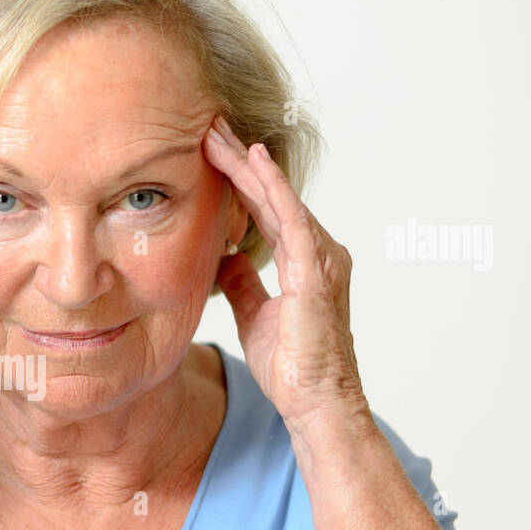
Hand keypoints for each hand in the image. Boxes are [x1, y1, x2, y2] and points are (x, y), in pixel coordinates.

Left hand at [203, 114, 367, 435]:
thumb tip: (225, 259)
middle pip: (272, 194)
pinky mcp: (316, 272)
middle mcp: (318, 252)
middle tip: (209, 126)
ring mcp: (321, 259)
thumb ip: (244, 283)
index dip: (238, 179)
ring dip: (249, 164)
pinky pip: (291, 219)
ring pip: (279, 198)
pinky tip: (254, 161)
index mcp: (305, 260)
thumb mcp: (255, 316)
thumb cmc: (292, 366)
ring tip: (218, 135)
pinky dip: (272, 187)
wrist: (315, 403)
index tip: (210, 152)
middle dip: (239, 160)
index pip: (266, 209)